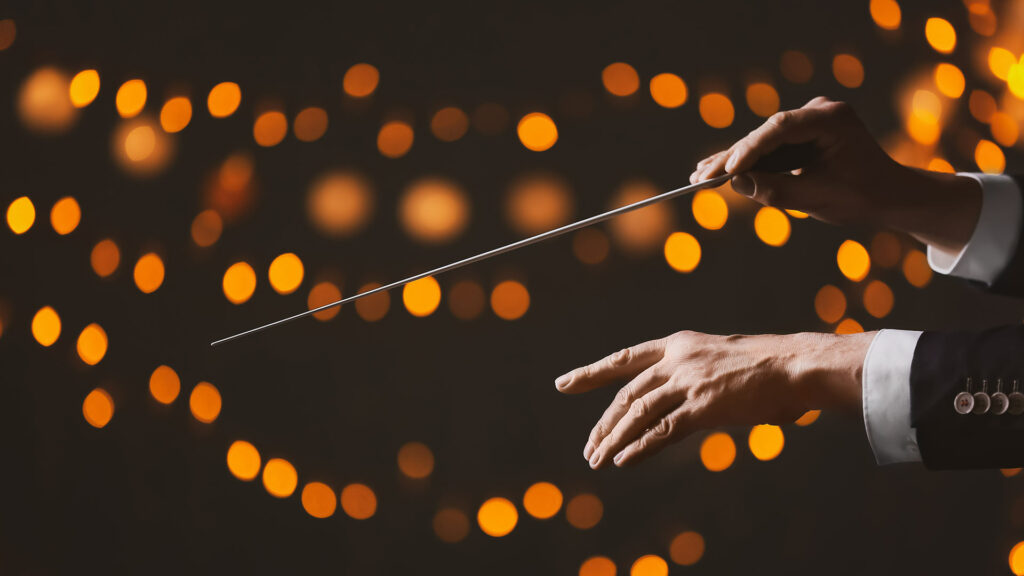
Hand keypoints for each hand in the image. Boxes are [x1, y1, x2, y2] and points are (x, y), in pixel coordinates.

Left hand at [555, 330, 874, 468]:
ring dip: (614, 439)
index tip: (564, 383)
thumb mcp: (720, 358)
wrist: (798, 364)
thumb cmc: (768, 365)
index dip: (591, 373)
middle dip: (603, 423)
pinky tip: (624, 461)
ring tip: (598, 460)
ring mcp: (689, 381)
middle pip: (626, 394)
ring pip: (637, 413)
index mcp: (679, 343)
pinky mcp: (704, 405)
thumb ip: (694, 375)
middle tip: (588, 447)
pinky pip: (662, 431)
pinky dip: (640, 447)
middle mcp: (677, 359)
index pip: (624, 359)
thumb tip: (680, 402)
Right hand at [690, 97, 980, 253]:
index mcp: (832, 119)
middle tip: (701, 175)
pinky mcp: (802, 135)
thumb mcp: (818, 198)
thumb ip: (777, 191)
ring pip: (764, 141)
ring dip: (735, 159)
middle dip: (734, 156)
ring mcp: (810, 121)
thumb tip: (735, 183)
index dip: (750, 148)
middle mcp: (819, 112)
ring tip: (700, 174)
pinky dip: (749, 162)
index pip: (781, 127)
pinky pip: (770, 148)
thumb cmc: (862, 197)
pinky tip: (718, 170)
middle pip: (767, 133)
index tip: (727, 170)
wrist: (889, 196)